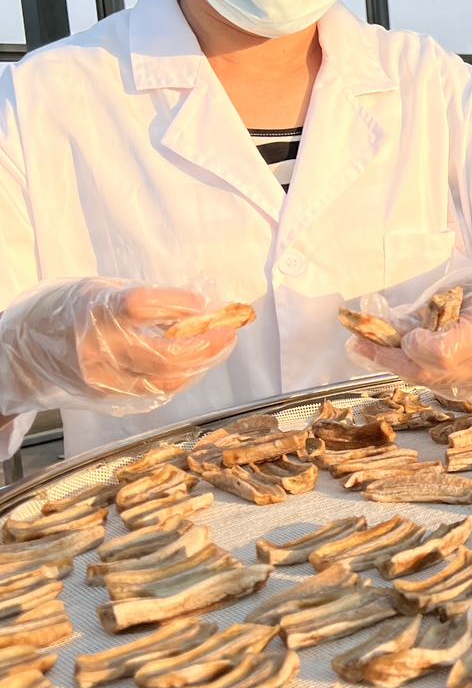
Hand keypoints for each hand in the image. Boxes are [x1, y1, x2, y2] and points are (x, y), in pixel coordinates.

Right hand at [0, 279, 243, 415]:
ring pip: (164, 381)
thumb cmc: (73, 311)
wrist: (28, 348)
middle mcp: (96, 347)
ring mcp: (102, 377)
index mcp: (94, 309)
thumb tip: (198, 309)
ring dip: (200, 365)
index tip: (200, 302)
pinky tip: (195, 365)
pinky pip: (155, 392)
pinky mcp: (107, 397)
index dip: (175, 304)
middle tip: (228, 333)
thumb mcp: (102, 291)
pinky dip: (181, 378)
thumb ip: (145, 301)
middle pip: (161, 355)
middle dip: (204, 346)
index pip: (140, 306)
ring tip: (220, 347)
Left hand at [349, 253, 471, 406]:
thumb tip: (389, 324)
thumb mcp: (466, 284)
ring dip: (401, 366)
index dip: (415, 346)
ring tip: (371, 349)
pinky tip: (406, 358)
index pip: (439, 354)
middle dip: (388, 358)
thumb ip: (429, 308)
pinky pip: (443, 385)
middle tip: (357, 343)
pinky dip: (424, 371)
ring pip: (431, 383)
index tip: (407, 333)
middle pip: (427, 373)